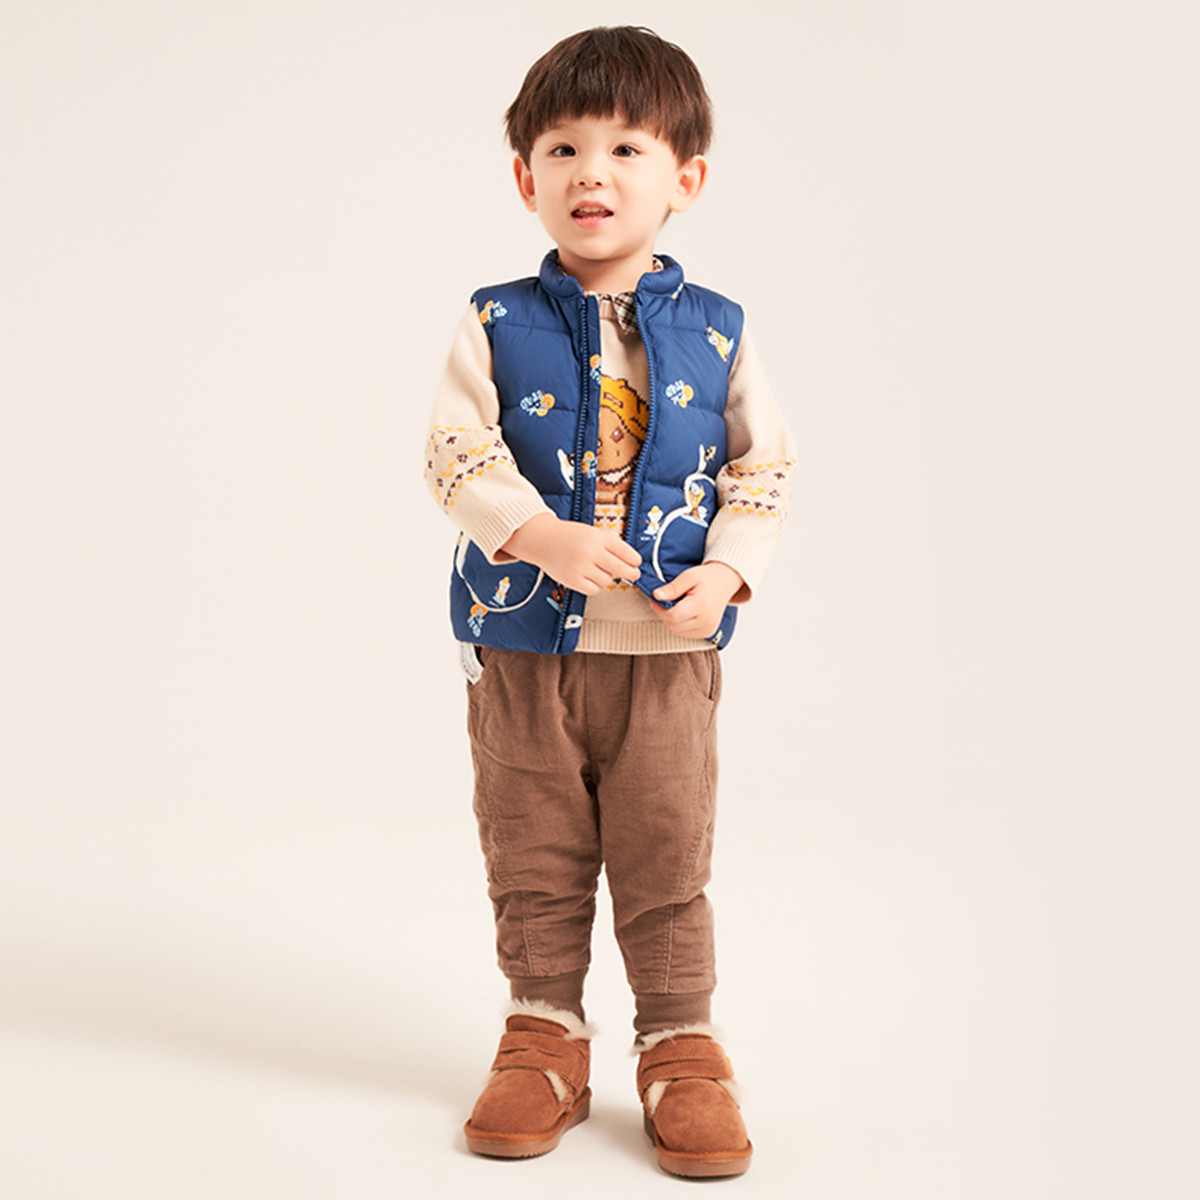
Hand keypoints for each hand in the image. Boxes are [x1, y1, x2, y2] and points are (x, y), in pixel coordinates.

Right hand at [500, 513, 641, 594]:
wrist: (542, 540)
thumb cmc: (569, 536)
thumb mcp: (592, 533)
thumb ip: (610, 546)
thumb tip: (630, 562)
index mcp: (597, 538)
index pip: (625, 551)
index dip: (634, 559)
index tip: (637, 563)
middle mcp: (590, 552)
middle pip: (620, 568)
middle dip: (631, 573)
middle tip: (634, 574)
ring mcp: (581, 567)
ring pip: (607, 580)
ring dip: (606, 576)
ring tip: (596, 568)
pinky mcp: (572, 580)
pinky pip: (594, 589)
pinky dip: (595, 585)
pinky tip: (589, 576)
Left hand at [649, 562, 742, 638]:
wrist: (725, 582)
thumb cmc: (708, 578)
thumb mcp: (689, 576)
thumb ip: (672, 587)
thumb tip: (656, 595)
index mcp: (702, 606)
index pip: (673, 616)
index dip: (660, 608)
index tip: (656, 599)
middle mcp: (706, 621)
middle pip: (673, 625)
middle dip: (664, 613)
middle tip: (665, 600)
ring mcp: (708, 629)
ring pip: (677, 631)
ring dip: (671, 620)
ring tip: (677, 605)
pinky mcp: (707, 633)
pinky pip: (684, 633)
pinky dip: (679, 624)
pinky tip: (683, 612)